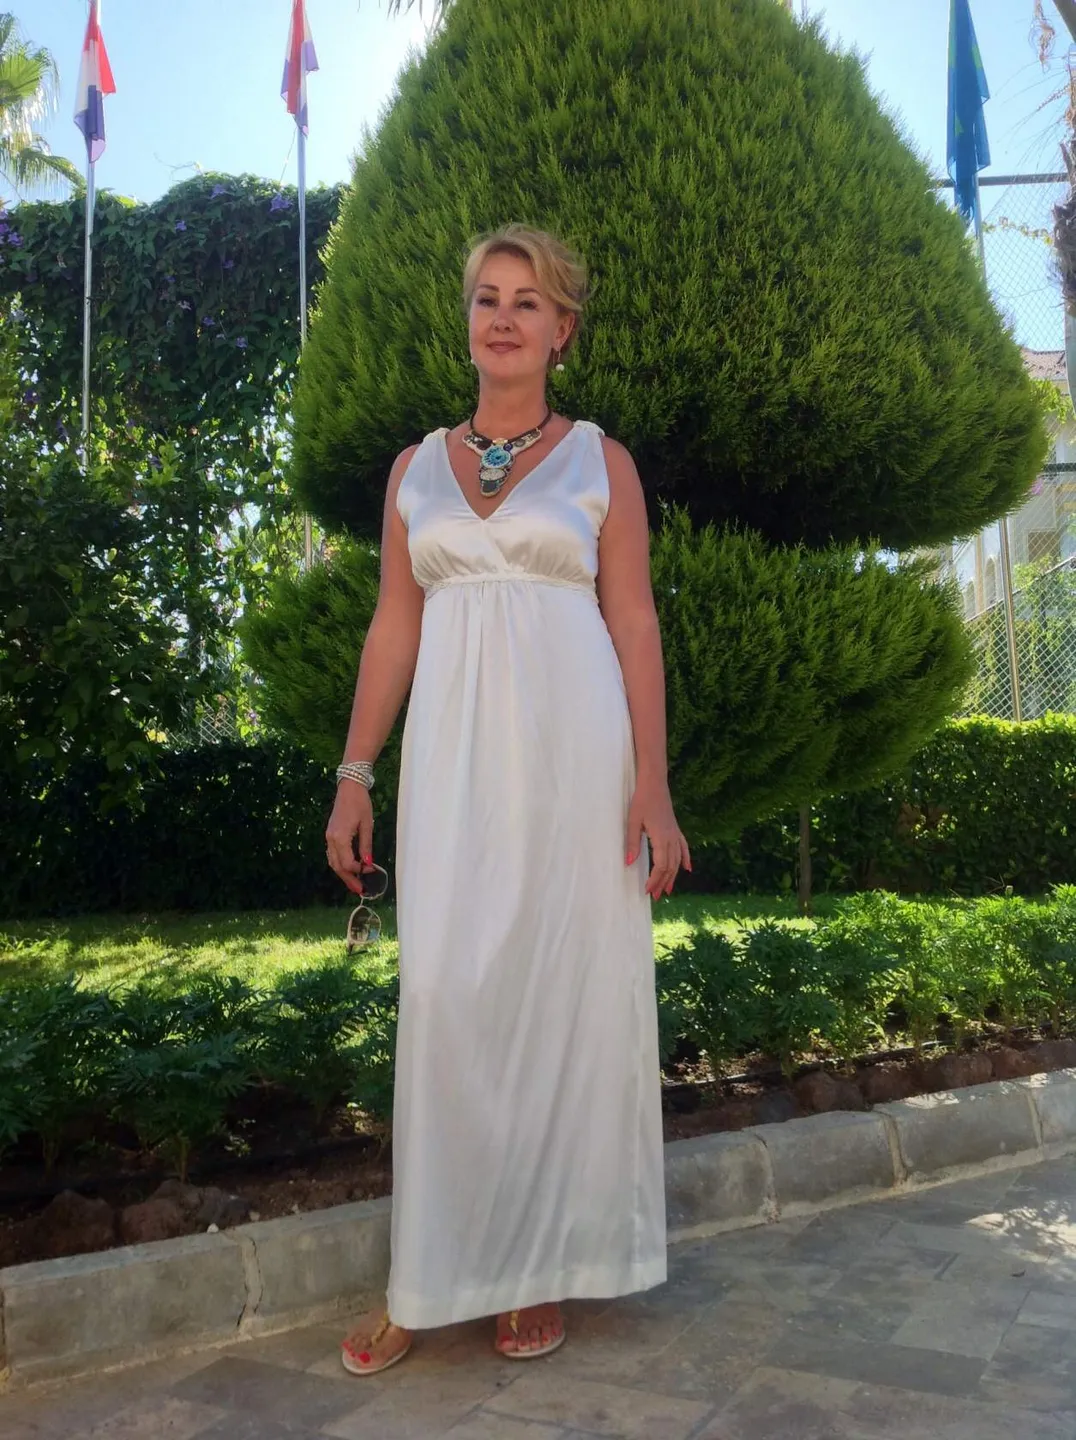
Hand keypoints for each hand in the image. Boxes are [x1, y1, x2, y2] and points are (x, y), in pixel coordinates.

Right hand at [326, 782, 373, 896]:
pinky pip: (332, 854)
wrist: (349, 787)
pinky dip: (340, 863)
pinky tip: (349, 868)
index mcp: (340, 837)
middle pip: (337, 866)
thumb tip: (368, 863)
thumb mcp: (367, 824)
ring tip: (355, 883)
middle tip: (360, 890)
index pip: (347, 863)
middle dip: (348, 879)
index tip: (371, 871)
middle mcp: (331, 839)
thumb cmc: (360, 803)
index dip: (359, 870)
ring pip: (333, 861)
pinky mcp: (330, 834)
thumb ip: (366, 845)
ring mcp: (328, 836)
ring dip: (343, 873)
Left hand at [626, 778, 691, 899]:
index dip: (655, 880)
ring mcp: (675, 833)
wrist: (654, 783)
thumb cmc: (641, 800)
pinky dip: (686, 859)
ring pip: (677, 860)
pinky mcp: (675, 829)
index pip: (661, 866)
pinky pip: (683, 847)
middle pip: (670, 866)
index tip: (647, 891)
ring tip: (668, 890)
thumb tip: (629, 864)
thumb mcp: (633, 822)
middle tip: (655, 896)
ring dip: (673, 876)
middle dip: (663, 882)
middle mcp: (672, 838)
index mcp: (661, 838)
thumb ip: (632, 843)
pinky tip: (687, 869)